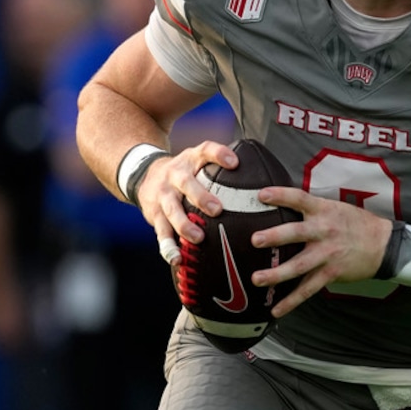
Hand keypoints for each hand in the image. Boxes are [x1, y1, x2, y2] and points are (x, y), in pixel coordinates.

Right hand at [135, 140, 239, 263]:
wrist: (144, 175)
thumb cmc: (186, 172)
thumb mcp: (200, 161)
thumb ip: (225, 168)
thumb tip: (266, 181)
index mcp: (191, 160)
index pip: (206, 150)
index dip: (219, 154)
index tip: (234, 162)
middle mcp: (175, 175)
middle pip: (187, 183)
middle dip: (201, 196)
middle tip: (217, 209)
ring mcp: (163, 195)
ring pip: (171, 210)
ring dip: (184, 225)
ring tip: (198, 238)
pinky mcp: (154, 215)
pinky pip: (161, 232)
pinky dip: (168, 247)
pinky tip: (177, 259)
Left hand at [247, 186, 391, 316]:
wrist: (383, 244)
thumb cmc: (357, 224)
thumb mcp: (336, 208)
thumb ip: (312, 209)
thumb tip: (284, 206)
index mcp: (324, 211)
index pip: (300, 199)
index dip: (281, 196)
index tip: (262, 195)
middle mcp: (324, 231)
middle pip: (297, 233)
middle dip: (275, 237)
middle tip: (255, 240)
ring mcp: (327, 254)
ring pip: (299, 265)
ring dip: (277, 273)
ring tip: (257, 278)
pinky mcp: (331, 273)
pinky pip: (308, 289)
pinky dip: (292, 301)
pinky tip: (275, 310)